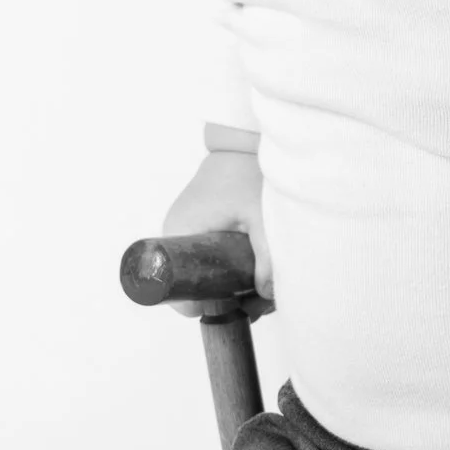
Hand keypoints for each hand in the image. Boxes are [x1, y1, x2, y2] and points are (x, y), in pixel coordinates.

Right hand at [155, 148, 271, 313]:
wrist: (246, 141)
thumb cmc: (248, 172)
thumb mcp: (262, 218)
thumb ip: (267, 258)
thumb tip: (267, 296)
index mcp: (178, 234)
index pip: (177, 291)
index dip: (207, 306)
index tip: (239, 308)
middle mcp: (178, 236)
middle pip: (199, 287)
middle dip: (233, 300)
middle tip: (265, 300)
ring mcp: (192, 233)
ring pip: (213, 276)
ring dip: (242, 288)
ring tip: (272, 288)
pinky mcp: (207, 228)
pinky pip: (218, 260)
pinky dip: (241, 270)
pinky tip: (266, 274)